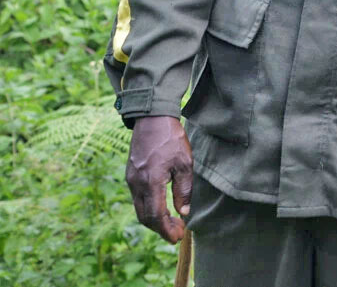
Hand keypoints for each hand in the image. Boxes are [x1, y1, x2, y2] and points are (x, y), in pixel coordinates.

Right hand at [125, 115, 192, 243]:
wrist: (152, 118)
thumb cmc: (171, 139)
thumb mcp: (185, 163)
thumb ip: (184, 189)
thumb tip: (184, 211)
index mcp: (150, 182)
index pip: (155, 215)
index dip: (166, 229)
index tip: (177, 237)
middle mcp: (137, 184)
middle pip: (145, 216)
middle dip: (160, 228)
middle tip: (176, 234)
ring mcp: (131, 180)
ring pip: (140, 208)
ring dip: (154, 220)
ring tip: (172, 223)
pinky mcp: (131, 175)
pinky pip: (138, 198)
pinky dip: (149, 208)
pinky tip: (162, 208)